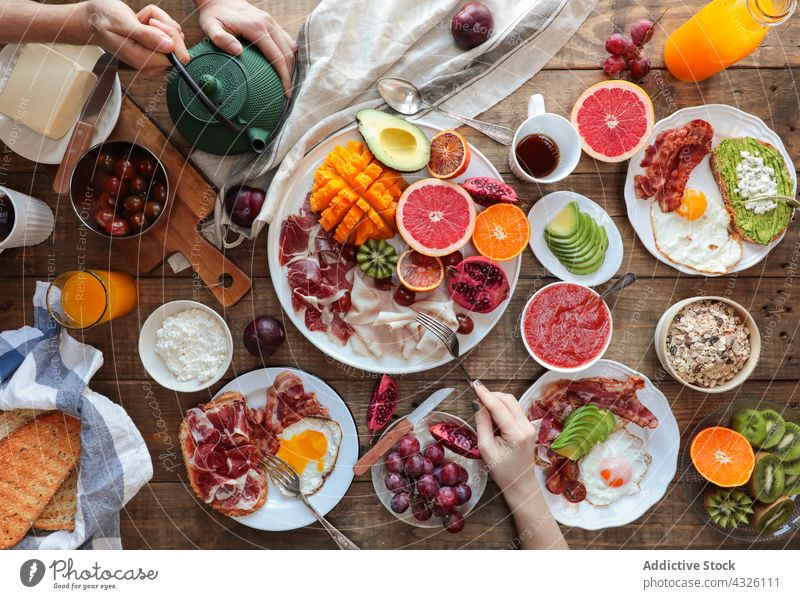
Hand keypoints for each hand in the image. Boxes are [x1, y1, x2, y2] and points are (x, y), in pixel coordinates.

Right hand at [82, 0, 189, 75]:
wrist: (92, 19)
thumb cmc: (103, 19)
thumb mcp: (122, 23)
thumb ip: (146, 36)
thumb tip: (170, 47)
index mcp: (142, 60)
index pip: (174, 54)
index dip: (168, 34)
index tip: (151, 23)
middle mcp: (150, 62)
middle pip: (176, 45)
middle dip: (163, 24)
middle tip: (143, 19)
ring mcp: (153, 56)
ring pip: (173, 36)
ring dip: (158, 20)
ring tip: (139, 20)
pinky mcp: (155, 49)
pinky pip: (168, 34)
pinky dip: (157, 21)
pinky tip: (141, 21)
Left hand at [196, 0, 296, 95]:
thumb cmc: (214, 15)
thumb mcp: (211, 27)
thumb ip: (221, 39)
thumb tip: (238, 52)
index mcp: (256, 27)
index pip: (277, 55)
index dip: (283, 75)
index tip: (285, 91)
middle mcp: (268, 23)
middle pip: (288, 53)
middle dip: (290, 74)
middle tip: (287, 92)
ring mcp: (272, 22)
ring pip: (290, 46)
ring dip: (291, 64)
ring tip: (287, 81)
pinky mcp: (272, 23)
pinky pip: (287, 40)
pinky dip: (289, 55)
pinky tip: (284, 67)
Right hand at [473, 382, 537, 497]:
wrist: (520, 484)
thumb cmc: (502, 471)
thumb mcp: (486, 448)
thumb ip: (482, 424)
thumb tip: (477, 404)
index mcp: (516, 434)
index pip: (499, 407)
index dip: (485, 394)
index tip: (474, 385)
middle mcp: (526, 427)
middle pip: (508, 400)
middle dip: (491, 395)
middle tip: (476, 394)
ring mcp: (530, 426)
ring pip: (512, 403)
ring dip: (497, 400)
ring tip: (482, 405)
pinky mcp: (528, 427)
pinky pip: (514, 410)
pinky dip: (502, 407)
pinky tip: (492, 413)